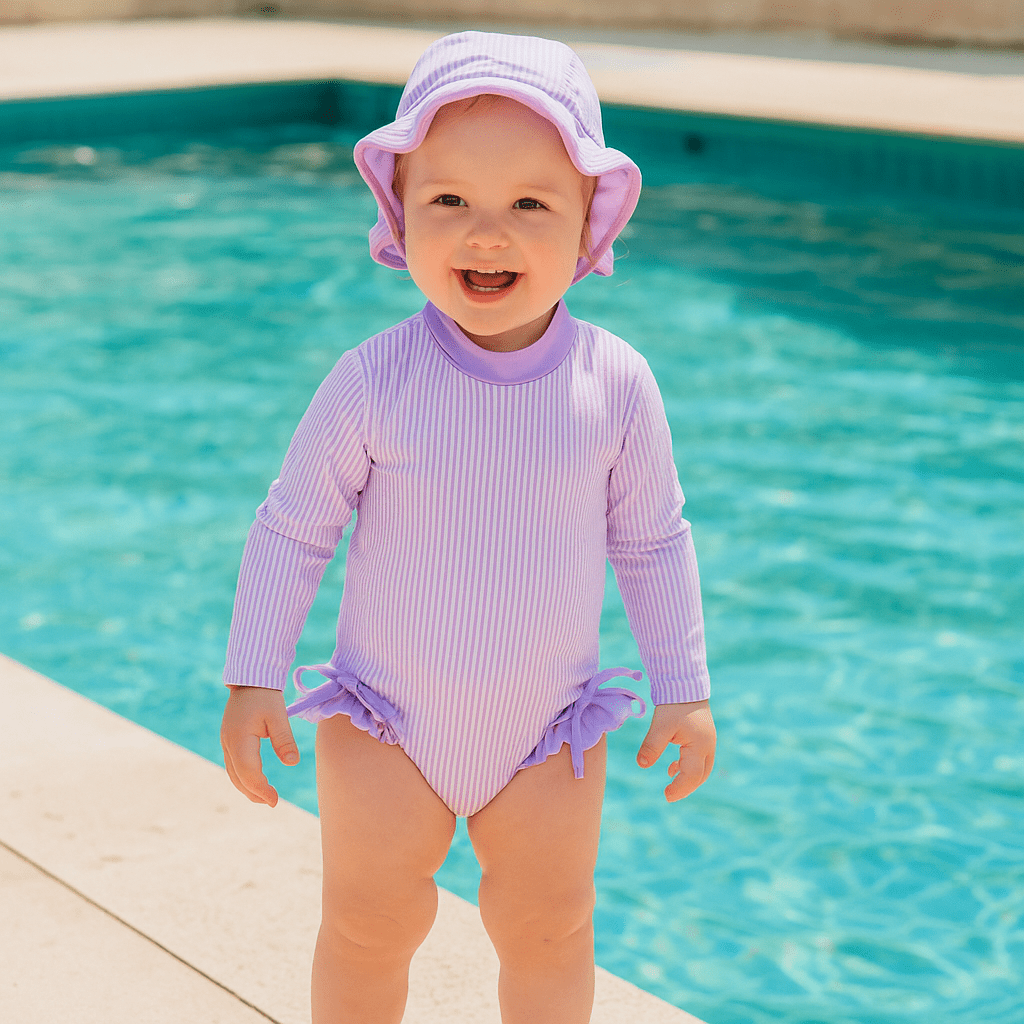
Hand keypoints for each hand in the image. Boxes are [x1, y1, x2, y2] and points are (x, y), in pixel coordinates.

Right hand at [220, 685, 299, 806]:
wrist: (250, 680)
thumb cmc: (266, 696)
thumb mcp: (279, 716)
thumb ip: (284, 740)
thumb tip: (292, 763)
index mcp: (239, 739)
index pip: (248, 773)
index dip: (261, 789)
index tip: (275, 801)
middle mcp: (228, 743)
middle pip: (238, 778)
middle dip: (254, 793)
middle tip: (273, 803)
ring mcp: (226, 742)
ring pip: (233, 773)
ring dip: (247, 787)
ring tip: (265, 797)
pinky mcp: (229, 740)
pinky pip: (233, 765)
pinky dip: (243, 777)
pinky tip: (255, 781)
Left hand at [636, 700, 715, 801]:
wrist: (685, 684)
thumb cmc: (674, 704)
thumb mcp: (661, 725)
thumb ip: (652, 746)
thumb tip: (642, 764)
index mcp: (700, 746)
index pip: (691, 776)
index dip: (679, 789)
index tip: (666, 796)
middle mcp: (708, 746)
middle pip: (701, 775)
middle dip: (686, 787)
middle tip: (669, 794)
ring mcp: (707, 741)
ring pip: (701, 768)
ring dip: (687, 777)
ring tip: (671, 782)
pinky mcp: (703, 736)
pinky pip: (698, 758)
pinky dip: (687, 766)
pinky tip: (672, 767)